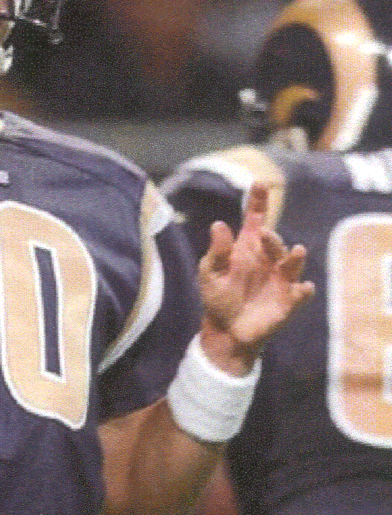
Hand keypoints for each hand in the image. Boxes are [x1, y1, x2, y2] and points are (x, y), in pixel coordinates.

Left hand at [197, 179, 313, 373]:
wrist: (225, 330)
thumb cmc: (218, 298)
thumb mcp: (210, 274)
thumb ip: (217, 251)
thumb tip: (218, 224)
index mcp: (248, 248)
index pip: (256, 219)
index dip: (258, 201)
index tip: (260, 183)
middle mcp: (267, 259)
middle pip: (274, 241)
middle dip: (272, 238)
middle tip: (263, 234)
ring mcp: (280, 278)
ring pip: (293, 262)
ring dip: (293, 257)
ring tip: (294, 251)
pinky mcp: (289, 300)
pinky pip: (301, 292)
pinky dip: (304, 290)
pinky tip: (302, 288)